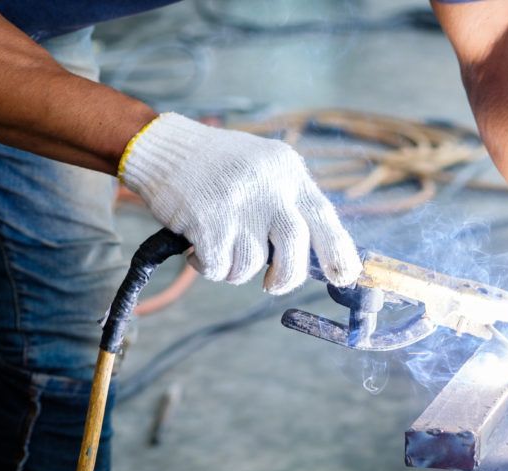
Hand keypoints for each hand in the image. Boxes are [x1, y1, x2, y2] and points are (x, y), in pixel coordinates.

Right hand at [119, 113, 361, 293]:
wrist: (164, 148)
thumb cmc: (220, 167)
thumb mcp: (266, 169)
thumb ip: (291, 204)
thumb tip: (318, 257)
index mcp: (289, 171)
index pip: (324, 217)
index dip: (338, 252)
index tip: (343, 276)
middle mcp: (268, 185)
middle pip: (296, 246)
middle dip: (288, 276)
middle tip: (274, 285)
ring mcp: (238, 202)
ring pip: (252, 263)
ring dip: (236, 271)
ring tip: (222, 254)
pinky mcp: (208, 219)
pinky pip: (220, 266)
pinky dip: (210, 268)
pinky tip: (199, 251)